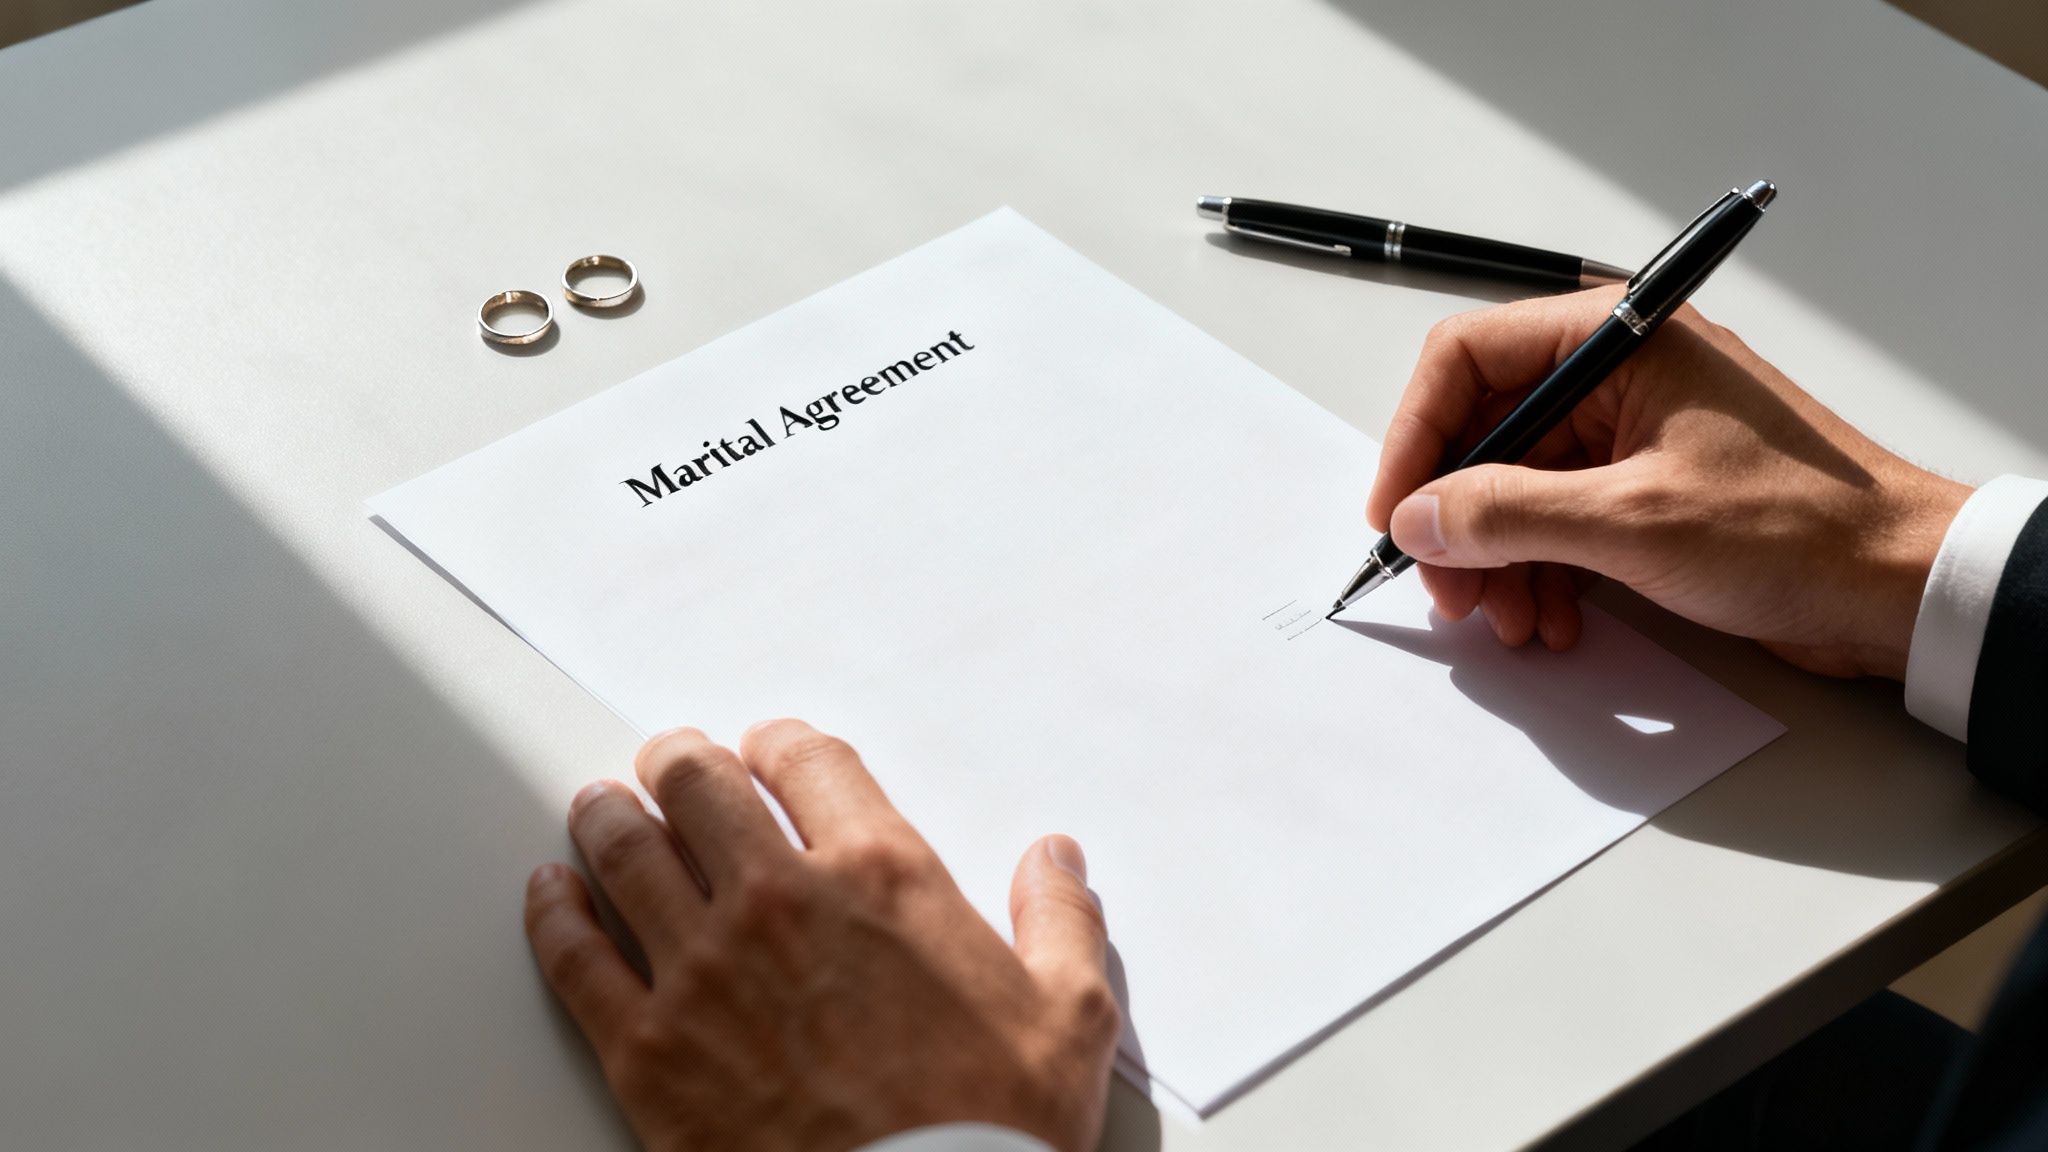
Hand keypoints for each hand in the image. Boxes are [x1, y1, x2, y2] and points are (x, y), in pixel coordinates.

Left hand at [523, 721, 1119, 1151]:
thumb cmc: (990, 1135)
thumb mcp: (1068, 1019)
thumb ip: (1060, 920)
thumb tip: (1055, 861)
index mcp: (884, 877)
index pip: (808, 761)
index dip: (781, 744)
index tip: (769, 751)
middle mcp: (782, 903)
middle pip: (698, 783)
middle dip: (680, 762)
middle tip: (672, 765)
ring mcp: (703, 972)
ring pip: (625, 848)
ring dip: (610, 815)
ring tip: (602, 806)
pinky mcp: (647, 1048)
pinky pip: (574, 954)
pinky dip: (554, 910)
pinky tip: (552, 891)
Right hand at [1366, 290, 1968, 678]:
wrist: (1899, 586)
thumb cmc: (1800, 528)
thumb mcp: (1632, 520)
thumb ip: (1507, 513)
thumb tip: (1419, 516)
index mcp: (1620, 339)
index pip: (1469, 359)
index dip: (1416, 437)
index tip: (1397, 510)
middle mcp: (1620, 374)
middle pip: (1486, 432)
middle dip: (1457, 517)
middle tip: (1447, 587)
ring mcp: (1633, 434)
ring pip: (1517, 488)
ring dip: (1498, 559)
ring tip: (1508, 619)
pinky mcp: (1647, 491)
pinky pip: (1560, 522)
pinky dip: (1542, 573)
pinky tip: (1552, 619)